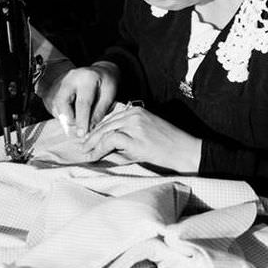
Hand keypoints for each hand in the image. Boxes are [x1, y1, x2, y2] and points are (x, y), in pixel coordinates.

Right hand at [41, 60, 118, 136]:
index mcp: (87, 78)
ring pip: (56, 106)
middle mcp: (70, 78)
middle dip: (69, 120)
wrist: (96, 72)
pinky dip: (63, 115)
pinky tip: (73, 113)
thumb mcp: (109, 95)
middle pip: (62, 103)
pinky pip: (54, 107)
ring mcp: (59, 83)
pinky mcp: (53, 89)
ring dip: (66, 118)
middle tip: (79, 129)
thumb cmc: (104, 84)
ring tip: (78, 119)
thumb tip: (90, 128)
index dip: (82, 120)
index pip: (83, 102)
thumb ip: (99, 111)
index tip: (82, 134)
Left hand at [81, 107, 201, 172]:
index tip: (88, 139)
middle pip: (105, 124)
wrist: (185, 150)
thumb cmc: (168, 145)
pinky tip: (94, 156)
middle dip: (91, 137)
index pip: (110, 119)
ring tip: (85, 153)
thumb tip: (107, 147)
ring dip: (92, 144)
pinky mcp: (135, 136)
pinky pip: (110, 141)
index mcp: (137, 110)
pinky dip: (99, 149)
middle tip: (81, 147)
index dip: (97, 130)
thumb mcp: (146, 134)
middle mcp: (134, 114)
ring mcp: (135, 124)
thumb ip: (128, 135)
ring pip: (105, 131)